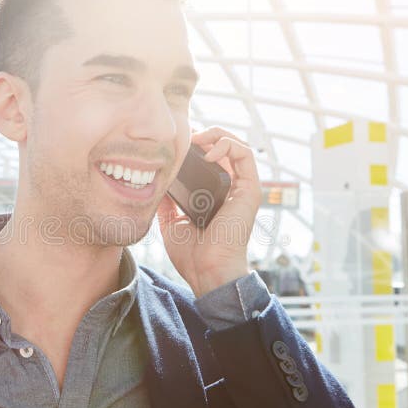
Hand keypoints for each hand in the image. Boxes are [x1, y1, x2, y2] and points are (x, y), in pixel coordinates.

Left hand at [157, 127, 261, 296]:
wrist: (207, 272)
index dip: (198, 145)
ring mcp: (243, 189)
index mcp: (216, 196)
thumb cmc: (193, 256)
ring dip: (218, 135)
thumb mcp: (172, 222)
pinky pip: (246, 155)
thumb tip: (157, 183)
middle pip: (226, 148)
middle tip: (188, 137)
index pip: (213, 160)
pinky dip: (228, 145)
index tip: (179, 143)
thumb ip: (168, 203)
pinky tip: (208, 153)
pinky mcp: (250, 190)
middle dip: (207, 135)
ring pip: (238, 145)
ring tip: (198, 140)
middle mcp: (232, 190)